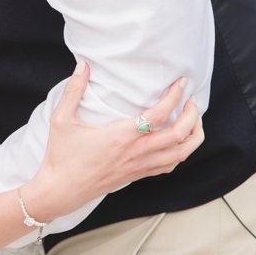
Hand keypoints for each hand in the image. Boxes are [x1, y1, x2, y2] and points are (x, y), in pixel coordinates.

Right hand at [25, 63, 202, 222]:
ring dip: (194, 135)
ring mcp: (140, 165)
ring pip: (181, 153)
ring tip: (194, 120)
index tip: (180, 83)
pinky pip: (170, 166)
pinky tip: (178, 143)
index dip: (174, 97)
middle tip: (191, 100)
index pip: (158, 115)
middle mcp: (136, 152)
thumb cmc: (62, 156)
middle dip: (193, 115)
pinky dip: (181, 152)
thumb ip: (73, 90)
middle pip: (180, 135)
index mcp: (121, 136)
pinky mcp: (138, 174)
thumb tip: (83, 65)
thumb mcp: (61, 119)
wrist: (62, 189)